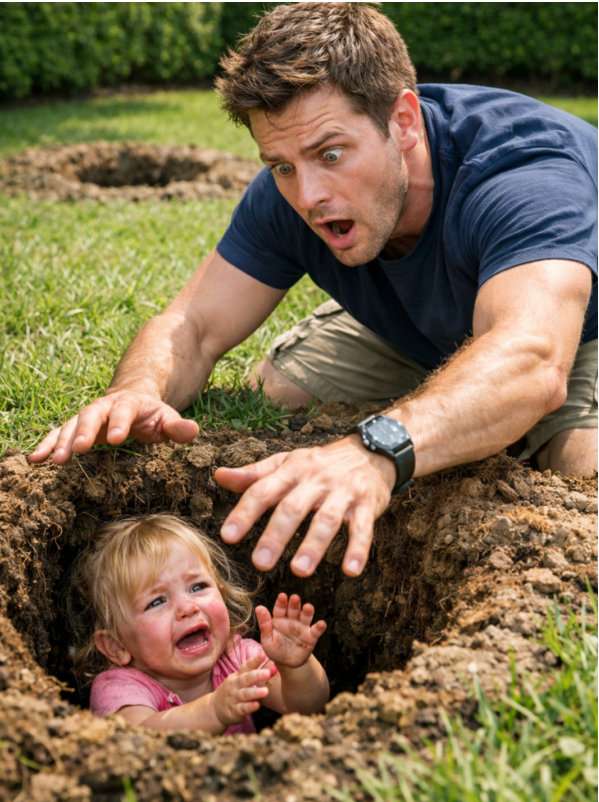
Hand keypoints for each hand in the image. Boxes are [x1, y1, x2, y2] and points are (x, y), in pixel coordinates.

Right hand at [28, 390, 198, 464]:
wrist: (133, 399)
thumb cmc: (153, 415)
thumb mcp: (168, 419)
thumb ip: (178, 426)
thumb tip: (193, 430)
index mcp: (130, 403)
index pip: (125, 411)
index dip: (120, 423)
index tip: (116, 439)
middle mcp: (105, 407)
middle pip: (92, 415)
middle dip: (84, 431)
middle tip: (78, 450)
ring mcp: (88, 416)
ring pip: (72, 425)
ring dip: (62, 442)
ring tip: (54, 461)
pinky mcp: (76, 427)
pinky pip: (59, 434)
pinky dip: (47, 444)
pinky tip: (36, 459)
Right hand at [211, 654, 272, 727]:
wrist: (215, 709)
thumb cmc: (233, 691)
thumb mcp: (241, 681)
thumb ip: (256, 674)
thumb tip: (275, 667)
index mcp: (238, 676)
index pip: (246, 666)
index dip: (254, 660)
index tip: (264, 654)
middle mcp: (235, 685)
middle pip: (246, 679)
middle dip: (257, 675)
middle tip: (268, 673)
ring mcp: (234, 698)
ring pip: (245, 694)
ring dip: (255, 692)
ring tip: (266, 691)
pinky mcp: (234, 711)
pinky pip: (242, 709)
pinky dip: (249, 707)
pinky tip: (257, 705)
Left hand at [215, 434, 395, 577]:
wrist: (371, 451)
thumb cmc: (320, 464)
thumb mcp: (286, 463)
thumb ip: (254, 474)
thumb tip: (219, 475)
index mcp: (291, 471)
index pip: (263, 490)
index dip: (244, 513)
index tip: (227, 537)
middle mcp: (315, 480)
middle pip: (293, 507)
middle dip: (276, 535)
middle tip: (260, 563)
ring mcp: (343, 492)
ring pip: (326, 520)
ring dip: (313, 546)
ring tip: (299, 571)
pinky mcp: (367, 504)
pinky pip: (362, 528)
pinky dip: (358, 549)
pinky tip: (350, 570)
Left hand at [257, 593, 325, 667]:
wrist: (287, 664)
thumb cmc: (275, 650)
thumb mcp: (267, 639)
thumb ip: (264, 625)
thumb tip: (259, 607)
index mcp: (279, 619)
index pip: (280, 609)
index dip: (281, 602)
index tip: (282, 596)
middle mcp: (292, 620)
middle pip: (294, 610)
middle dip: (294, 604)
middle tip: (295, 598)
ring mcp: (302, 628)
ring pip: (305, 617)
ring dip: (307, 612)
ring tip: (308, 607)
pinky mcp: (311, 637)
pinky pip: (316, 631)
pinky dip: (319, 627)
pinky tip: (322, 624)